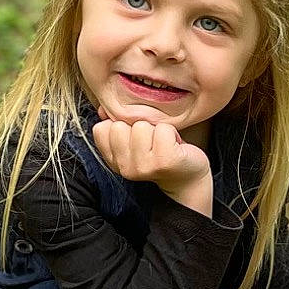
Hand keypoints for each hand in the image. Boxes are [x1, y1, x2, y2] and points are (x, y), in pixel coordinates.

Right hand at [92, 113, 212, 214]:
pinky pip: (163, 129)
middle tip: (153, 141)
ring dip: (156, 129)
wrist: (188, 179)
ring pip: (141, 125)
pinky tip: (175, 146)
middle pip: (120, 125)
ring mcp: (144, 167)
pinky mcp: (164, 161)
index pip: (101, 129)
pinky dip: (172, 132)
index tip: (136, 138)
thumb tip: (102, 109)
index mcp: (114, 161)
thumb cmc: (160, 152)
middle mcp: (125, 167)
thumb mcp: (133, 140)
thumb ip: (115, 123)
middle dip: (140, 126)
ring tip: (164, 143)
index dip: (121, 125)